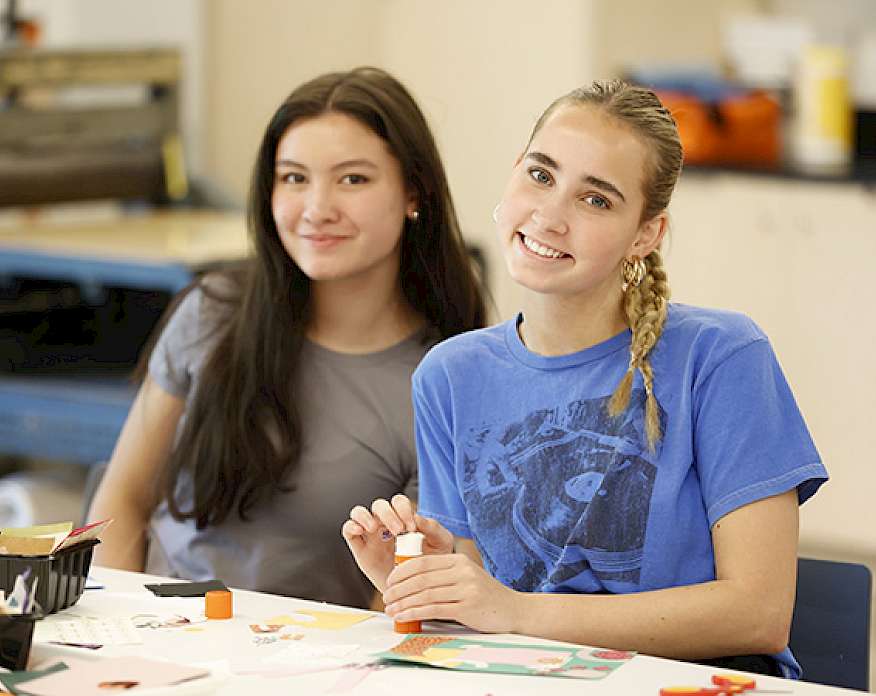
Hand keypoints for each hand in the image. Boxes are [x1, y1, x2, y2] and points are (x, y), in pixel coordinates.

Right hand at [341, 494, 453, 591]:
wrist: (418, 592)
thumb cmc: (431, 564)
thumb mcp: (440, 544)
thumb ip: (433, 528)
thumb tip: (418, 517)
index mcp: (403, 519)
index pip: (398, 502)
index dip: (403, 509)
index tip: (412, 527)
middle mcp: (385, 524)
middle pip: (379, 505)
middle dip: (388, 514)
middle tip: (398, 531)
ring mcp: (371, 536)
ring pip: (359, 512)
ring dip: (365, 516)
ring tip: (374, 528)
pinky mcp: (360, 550)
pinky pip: (348, 531)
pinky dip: (351, 526)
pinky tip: (361, 531)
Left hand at [382, 553, 520, 633]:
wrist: (514, 610)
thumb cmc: (485, 597)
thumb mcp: (466, 578)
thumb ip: (443, 576)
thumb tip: (410, 584)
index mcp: (458, 561)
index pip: (423, 562)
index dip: (402, 572)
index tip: (389, 582)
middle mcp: (462, 571)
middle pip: (420, 578)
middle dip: (398, 589)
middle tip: (386, 597)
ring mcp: (466, 588)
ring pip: (425, 594)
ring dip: (403, 603)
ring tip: (391, 610)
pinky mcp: (468, 607)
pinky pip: (434, 609)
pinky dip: (415, 613)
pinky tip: (404, 617)